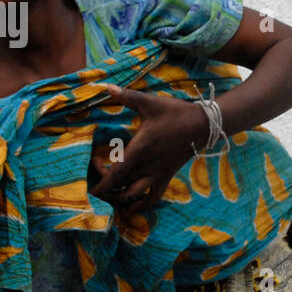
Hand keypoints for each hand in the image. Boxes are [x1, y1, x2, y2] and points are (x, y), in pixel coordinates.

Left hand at [89, 84, 205, 216]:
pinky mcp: (166, 177)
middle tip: (96, 176)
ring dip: (119, 199)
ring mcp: (157, 174)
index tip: (89, 184)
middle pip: (120, 188)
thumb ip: (127, 96)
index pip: (114, 174)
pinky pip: (153, 198)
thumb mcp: (149, 102)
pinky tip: (132, 205)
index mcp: (139, 150)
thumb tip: (106, 86)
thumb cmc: (175, 113)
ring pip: (134, 197)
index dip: (100, 183)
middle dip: (104, 189)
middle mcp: (146, 166)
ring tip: (110, 193)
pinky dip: (141, 205)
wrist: (202, 126)